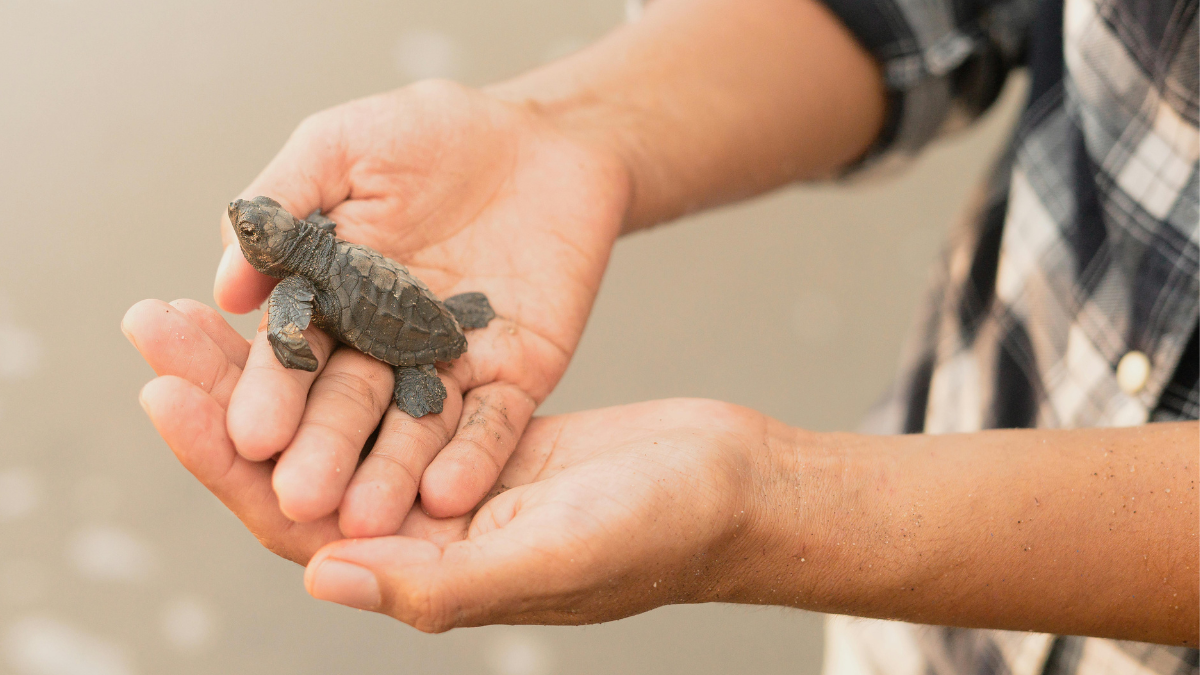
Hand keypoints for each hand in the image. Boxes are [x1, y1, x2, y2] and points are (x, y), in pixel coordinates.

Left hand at [125, 305, 776, 624]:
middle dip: (226, 395)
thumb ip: (442, 581)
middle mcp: (421, 533)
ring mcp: (444, 483)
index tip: (167, 390)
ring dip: (272, 365)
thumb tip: (321, 575)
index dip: (227, 461)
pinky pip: (385, 392)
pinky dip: (342, 349)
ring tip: (210, 302)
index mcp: (426, 575)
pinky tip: (310, 302)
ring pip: (333, 421)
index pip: (297, 524)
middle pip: (297, 463)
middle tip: (158, 320)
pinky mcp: (472, 436)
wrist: (732, 487)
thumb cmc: (660, 532)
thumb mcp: (555, 555)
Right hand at [214, 80, 629, 535]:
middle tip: (300, 499)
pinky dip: (474, 456)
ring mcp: (449, 366)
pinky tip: (449, 493)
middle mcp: (381, 345)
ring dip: (391, 474)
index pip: (290, 354)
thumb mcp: (344, 146)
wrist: (543, 138)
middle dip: (323, 450)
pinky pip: (496, 422)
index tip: (246, 435)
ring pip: (417, 428)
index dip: (269, 393)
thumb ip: (285, 206)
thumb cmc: (432, 131)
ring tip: (369, 519)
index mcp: (328, 298)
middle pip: (348, 406)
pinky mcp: (514, 374)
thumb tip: (226, 289)